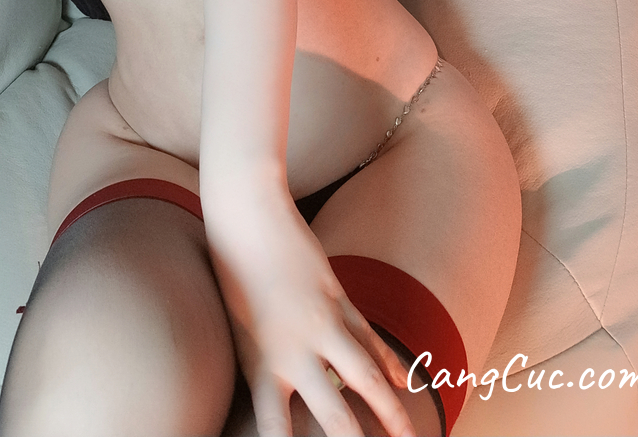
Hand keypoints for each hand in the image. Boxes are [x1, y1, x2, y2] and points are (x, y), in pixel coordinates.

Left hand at [205, 195, 414, 436]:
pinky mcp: (338, 299)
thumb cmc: (233, 278)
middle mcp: (293, 352)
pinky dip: (388, 363)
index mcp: (260, 366)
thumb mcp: (241, 332)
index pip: (275, 429)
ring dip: (390, 412)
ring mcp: (320, 326)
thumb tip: (293, 397)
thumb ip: (269, 367)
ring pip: (365, 378)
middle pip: (333, 416)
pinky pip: (369, 339)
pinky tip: (404, 382)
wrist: (246, 222)